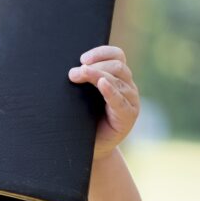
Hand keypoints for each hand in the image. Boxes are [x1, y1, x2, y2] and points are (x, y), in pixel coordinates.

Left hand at [68, 45, 139, 160]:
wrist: (94, 148)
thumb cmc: (87, 121)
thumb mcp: (83, 98)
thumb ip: (82, 81)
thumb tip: (68, 69)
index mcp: (119, 78)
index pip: (117, 55)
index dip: (101, 53)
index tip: (82, 58)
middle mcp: (128, 86)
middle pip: (117, 66)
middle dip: (94, 66)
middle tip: (73, 73)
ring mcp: (130, 100)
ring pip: (117, 80)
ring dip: (96, 74)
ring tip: (79, 74)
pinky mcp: (128, 115)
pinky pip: (119, 100)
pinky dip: (110, 90)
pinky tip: (102, 84)